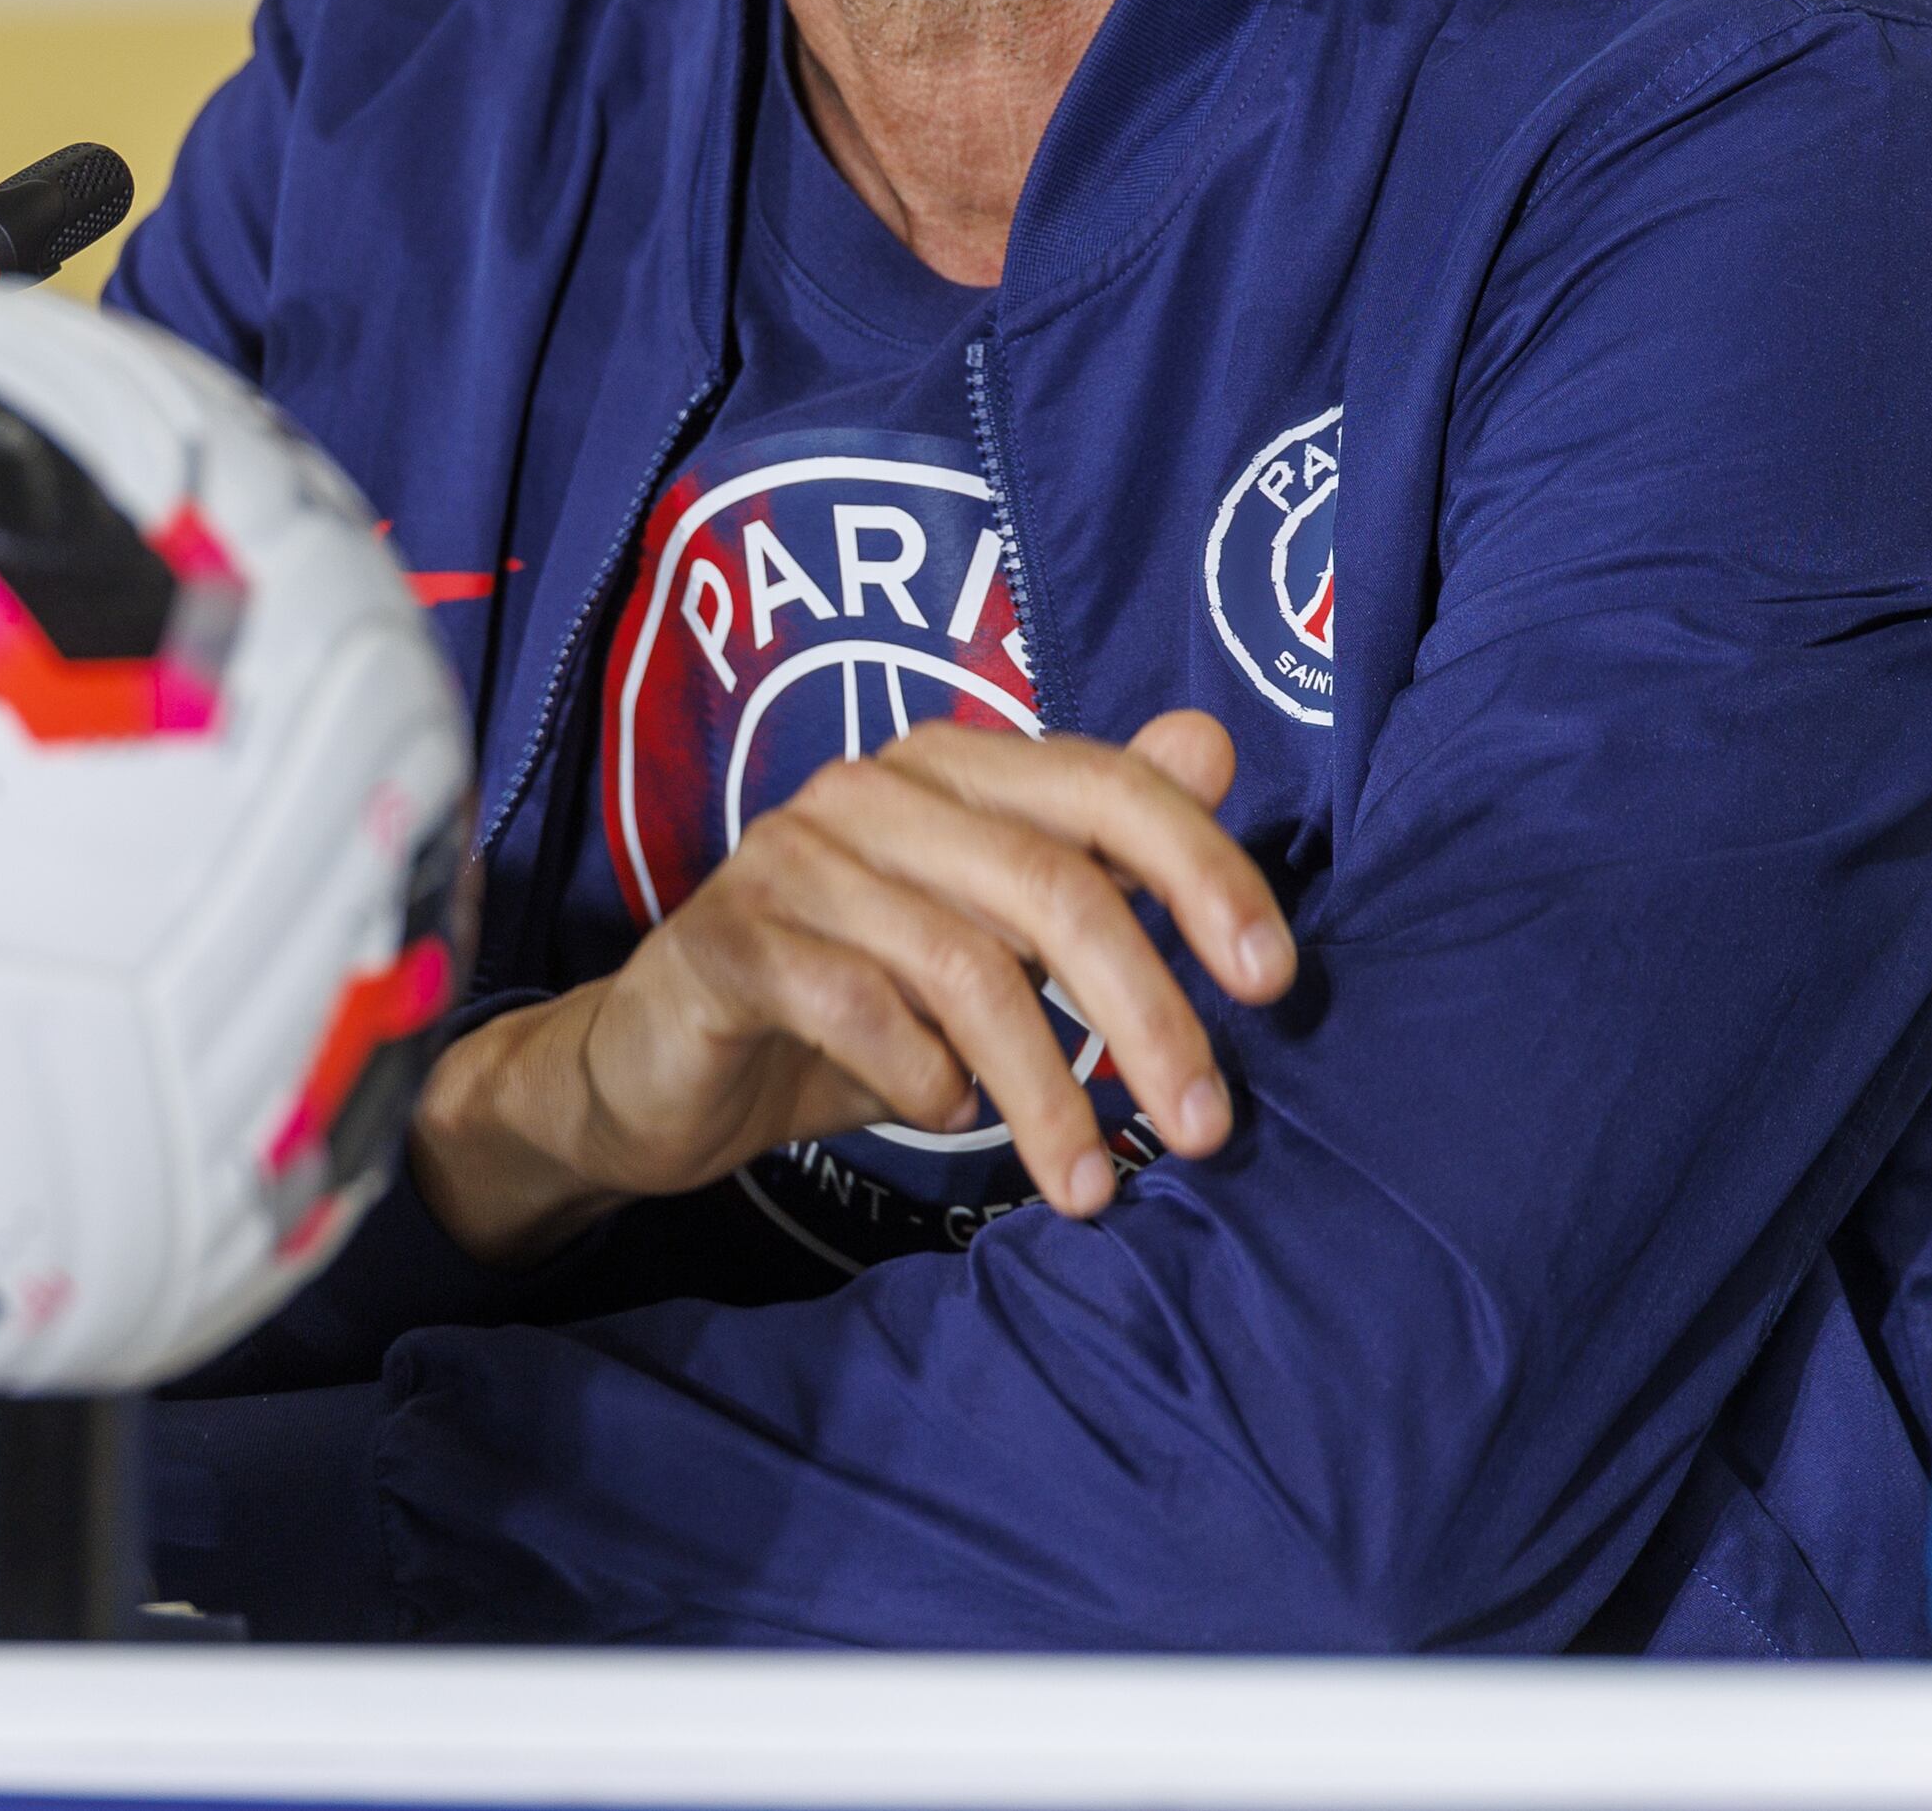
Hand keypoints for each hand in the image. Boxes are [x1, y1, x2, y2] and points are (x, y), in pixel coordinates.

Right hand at [412, 708, 1294, 1264]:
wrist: (658, 1071)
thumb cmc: (852, 996)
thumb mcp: (989, 930)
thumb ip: (1094, 846)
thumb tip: (1214, 744)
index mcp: (955, 763)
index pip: (1109, 788)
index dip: (1205, 874)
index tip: (1273, 984)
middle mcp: (874, 786)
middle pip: (1052, 886)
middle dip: (1148, 1017)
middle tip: (1210, 1129)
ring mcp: (794, 856)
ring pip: (964, 966)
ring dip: (1049, 1091)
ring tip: (1088, 1187)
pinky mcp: (728, 941)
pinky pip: (857, 1009)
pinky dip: (923, 1081)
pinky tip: (946, 1123)